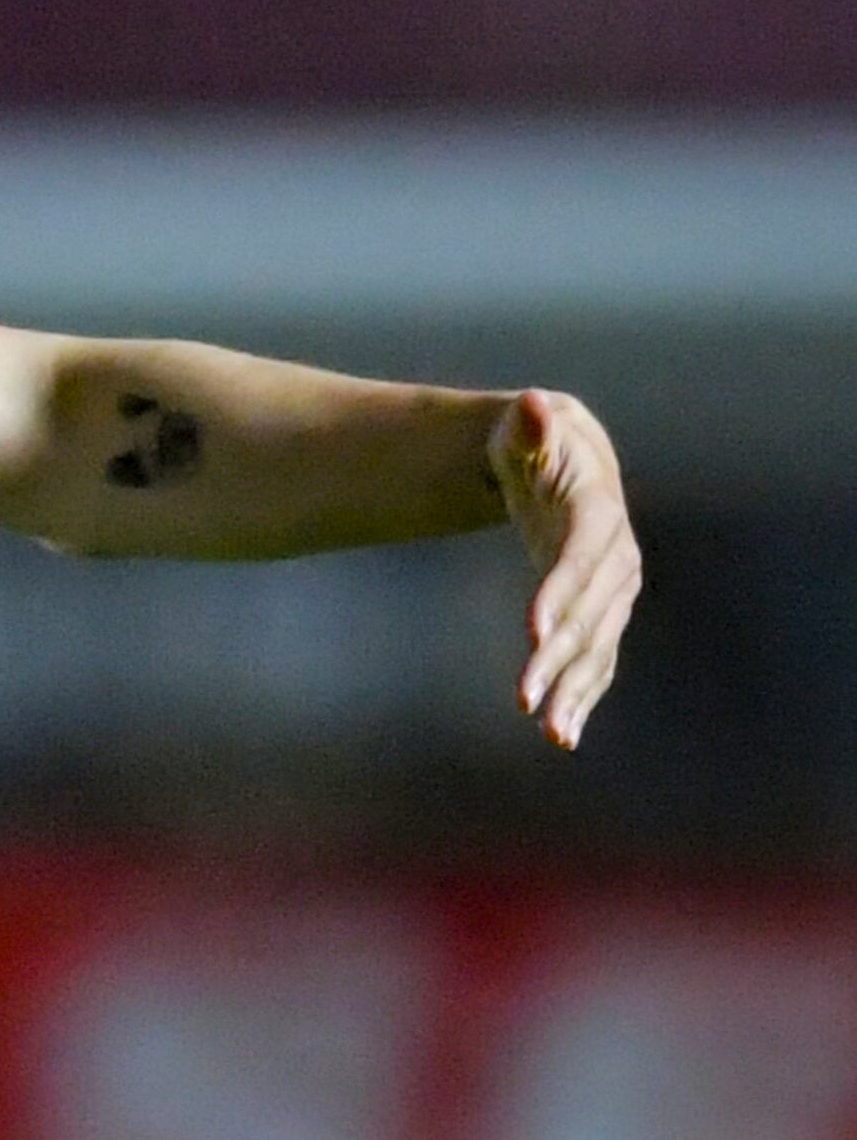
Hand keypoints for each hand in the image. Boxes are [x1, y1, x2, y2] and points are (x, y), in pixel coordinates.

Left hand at [490, 389, 638, 749]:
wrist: (562, 463)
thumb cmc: (534, 442)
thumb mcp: (525, 428)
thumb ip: (527, 425)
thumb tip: (531, 405)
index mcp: (595, 514)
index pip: (580, 558)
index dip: (559, 593)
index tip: (532, 631)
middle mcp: (615, 559)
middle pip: (589, 614)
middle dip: (558, 657)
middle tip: (525, 698)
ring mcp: (613, 591)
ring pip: (597, 647)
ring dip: (575, 691)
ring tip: (551, 733)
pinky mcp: (601, 613)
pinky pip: (596, 660)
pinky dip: (582, 696)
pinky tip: (562, 734)